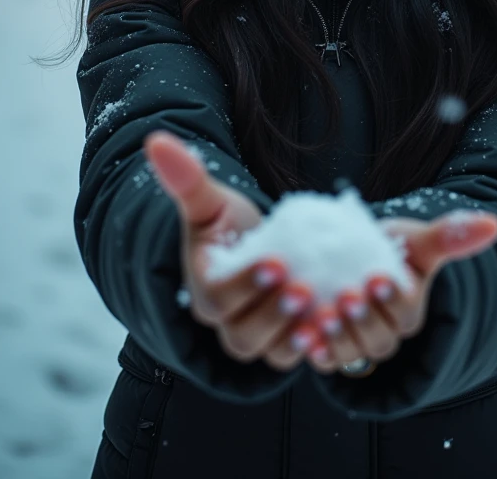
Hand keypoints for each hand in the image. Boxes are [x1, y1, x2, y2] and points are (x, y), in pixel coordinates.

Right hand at [144, 131, 322, 370]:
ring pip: (273, 352)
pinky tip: (340, 323)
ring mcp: (258, 338)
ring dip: (299, 335)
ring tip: (328, 309)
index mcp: (204, 291)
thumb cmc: (226, 225)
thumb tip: (156, 140)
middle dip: (275, 314)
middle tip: (305, 287)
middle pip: (244, 335)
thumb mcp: (210, 202)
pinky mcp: (285, 343)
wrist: (252, 247)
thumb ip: (187, 179)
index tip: (276, 260)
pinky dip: (319, 345)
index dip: (246, 282)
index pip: (219, 297)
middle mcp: (227, 323)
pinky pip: (300, 355)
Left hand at [302, 209, 496, 373]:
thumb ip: (451, 235)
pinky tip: (302, 336)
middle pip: (379, 337)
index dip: (393, 296)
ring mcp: (357, 345)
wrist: (352, 262)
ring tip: (320, 315)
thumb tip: (495, 224)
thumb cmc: (392, 251)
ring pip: (353, 352)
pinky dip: (314, 351)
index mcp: (409, 311)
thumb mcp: (418, 241)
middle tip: (347, 295)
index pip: (406, 311)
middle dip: (363, 317)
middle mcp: (386, 335)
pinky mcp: (331, 351)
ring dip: (337, 337)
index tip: (379, 276)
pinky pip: (325, 360)